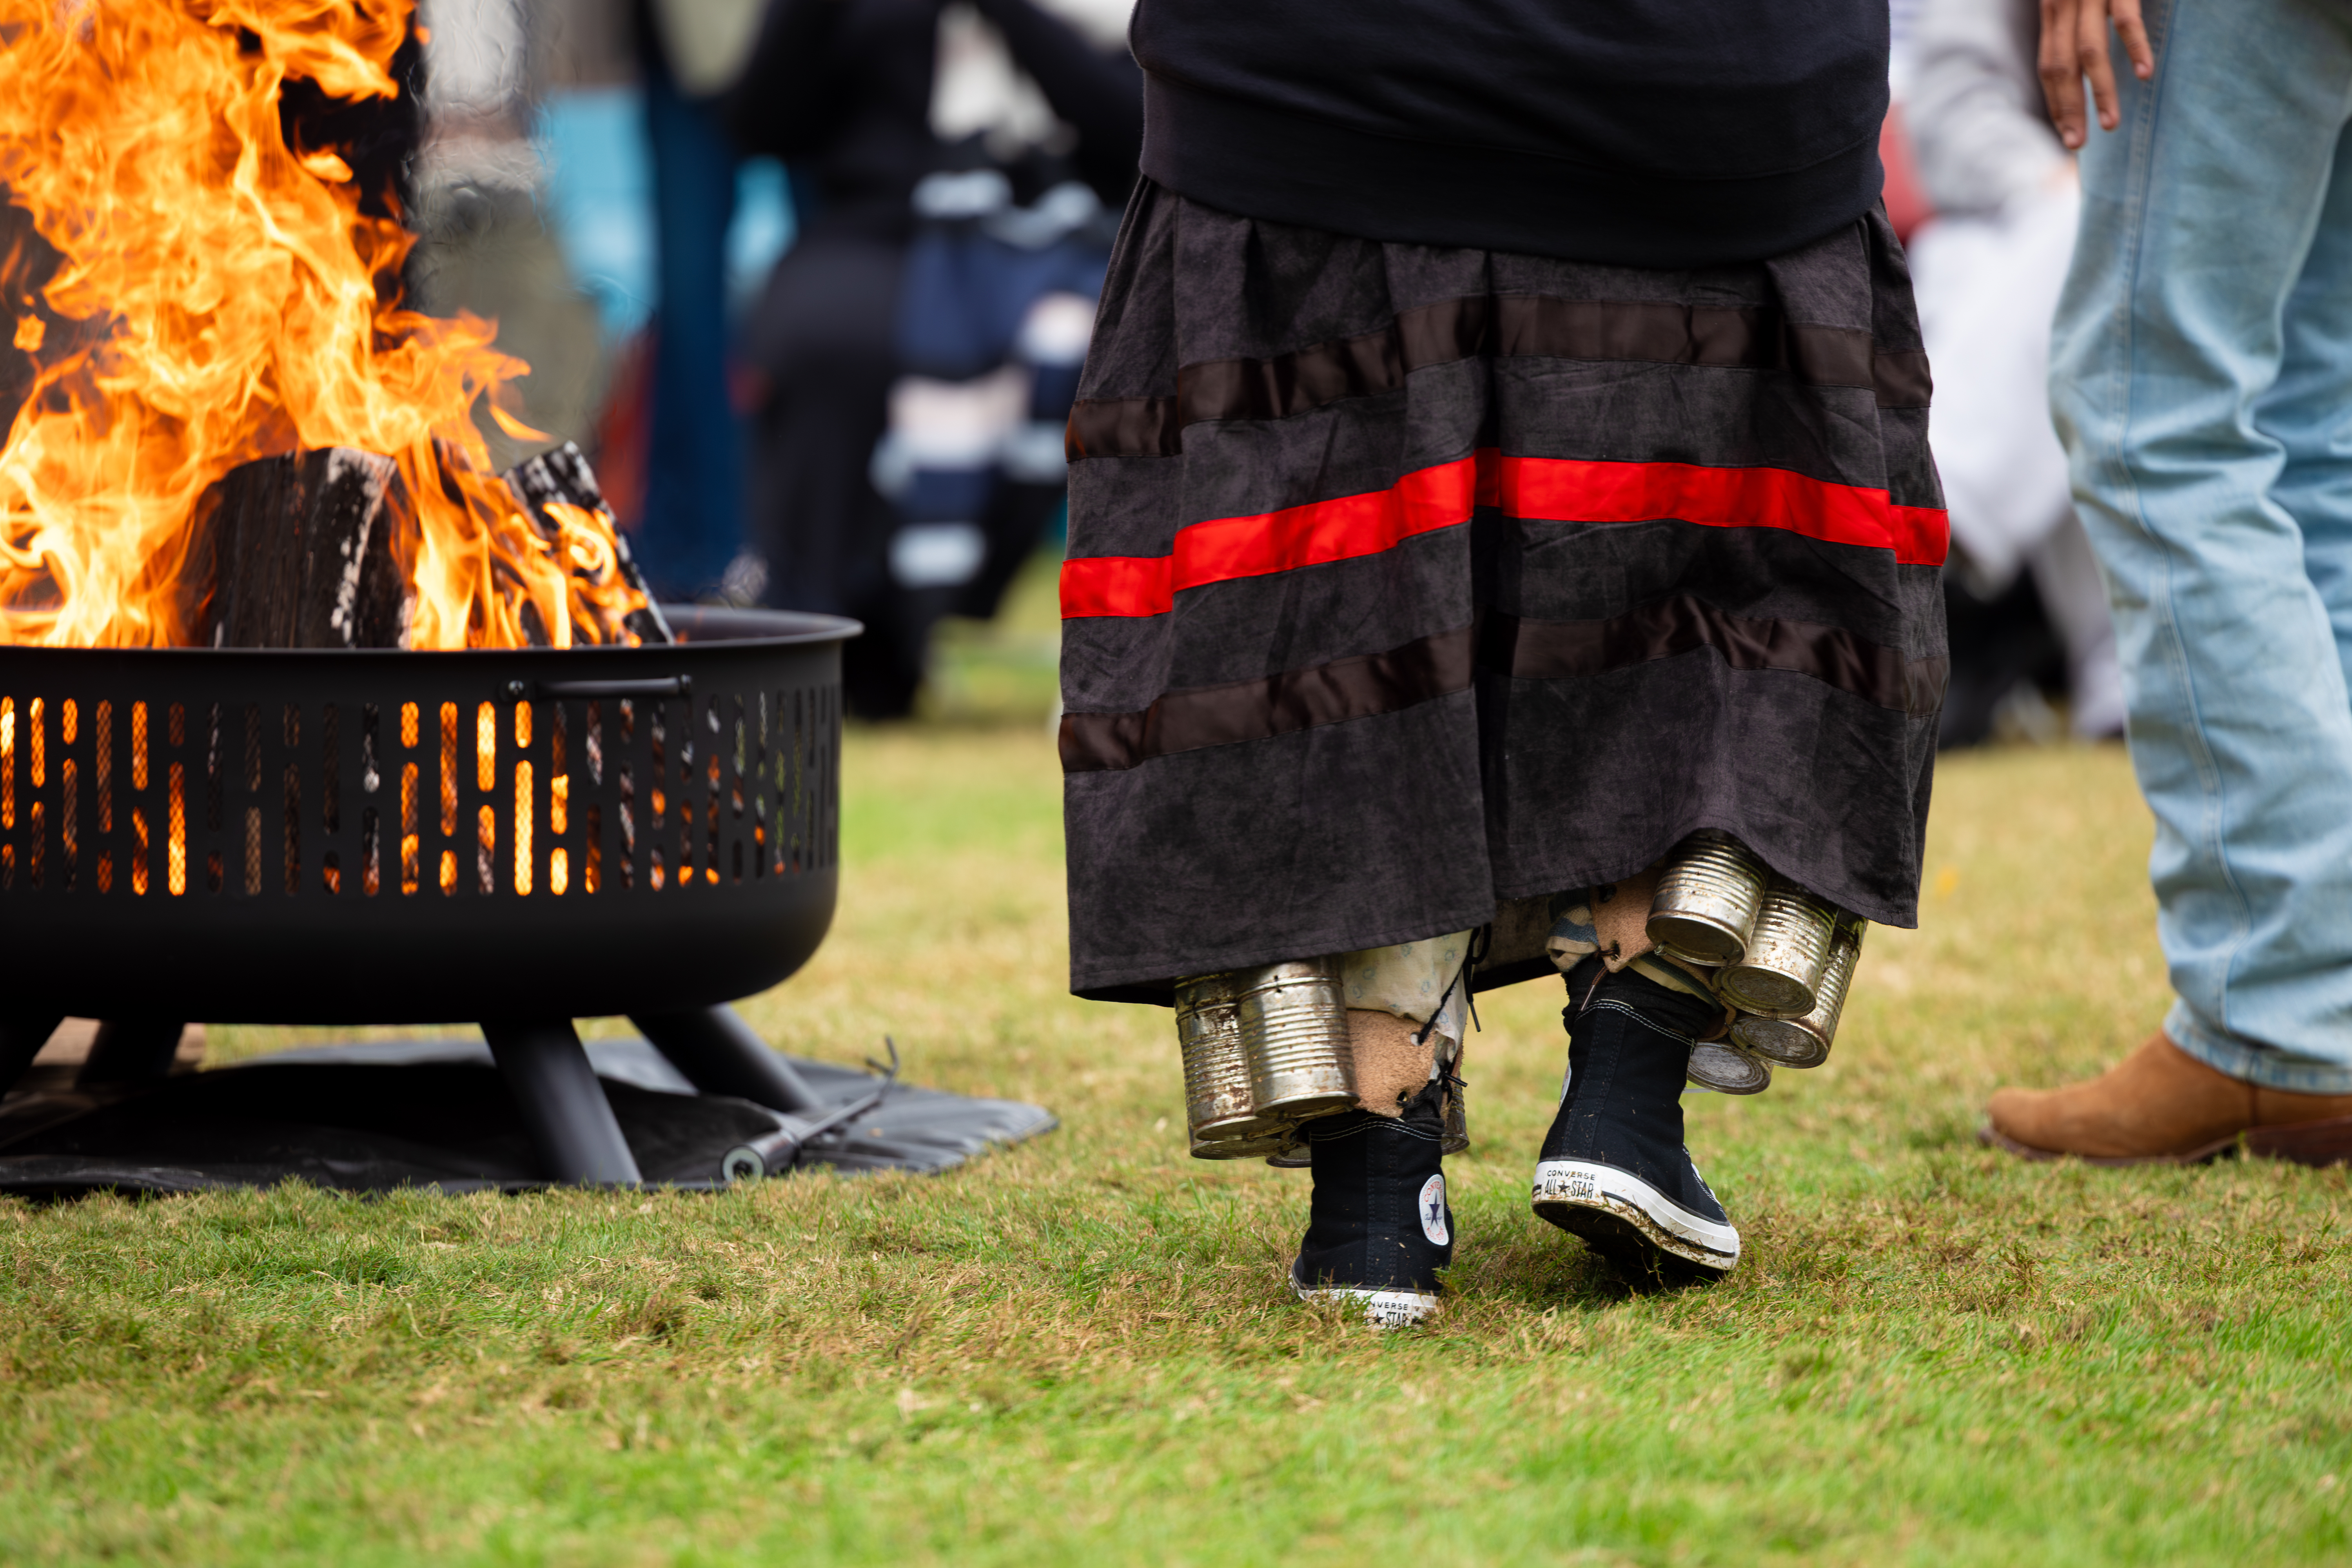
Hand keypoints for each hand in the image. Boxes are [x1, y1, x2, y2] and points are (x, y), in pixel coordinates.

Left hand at [2038, 0, 2155, 149]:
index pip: (2049, 66)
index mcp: (2055, 11)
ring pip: (2090, 52)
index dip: (2056, 100)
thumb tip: (2082, 56)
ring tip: (2110, 124)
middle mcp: (2064, 5)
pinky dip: (2136, 47)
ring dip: (2100, 91)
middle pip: (2062, 67)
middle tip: (2077, 144)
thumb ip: (2076, 20)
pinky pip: (2126, 20)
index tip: (2066, 132)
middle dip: (2070, 109)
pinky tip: (2144, 74)